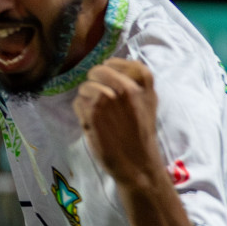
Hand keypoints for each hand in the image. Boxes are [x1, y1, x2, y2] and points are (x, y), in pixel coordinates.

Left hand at [74, 58, 162, 188]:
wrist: (138, 163)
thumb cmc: (140, 135)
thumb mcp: (148, 104)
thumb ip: (136, 83)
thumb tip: (111, 63)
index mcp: (143, 86)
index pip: (119, 62)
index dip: (111, 68)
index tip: (109, 79)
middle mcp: (126, 89)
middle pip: (98, 70)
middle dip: (95, 82)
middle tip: (99, 98)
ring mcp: (108, 99)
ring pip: (85, 86)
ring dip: (86, 99)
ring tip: (98, 115)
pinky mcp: (92, 112)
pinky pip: (77, 102)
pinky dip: (80, 112)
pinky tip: (92, 123)